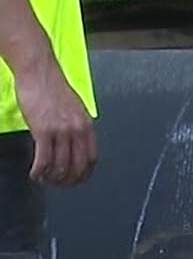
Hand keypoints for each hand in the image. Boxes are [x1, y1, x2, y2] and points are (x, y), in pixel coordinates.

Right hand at [17, 60, 94, 186]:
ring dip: (51, 177)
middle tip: (57, 184)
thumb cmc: (53, 88)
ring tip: (43, 179)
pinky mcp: (43, 130)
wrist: (39, 73)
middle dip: (67, 180)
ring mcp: (61, 131)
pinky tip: (34, 173)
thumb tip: (76, 144)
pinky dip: (39, 171)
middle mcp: (77, 129)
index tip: (76, 181)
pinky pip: (43, 159)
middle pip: (77, 165)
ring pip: (60, 165)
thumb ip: (77, 126)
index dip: (84, 174)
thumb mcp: (74, 109)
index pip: (91, 158)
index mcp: (87, 125)